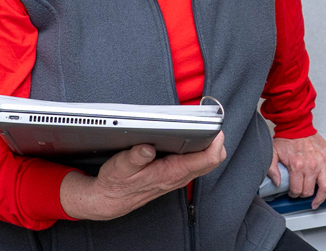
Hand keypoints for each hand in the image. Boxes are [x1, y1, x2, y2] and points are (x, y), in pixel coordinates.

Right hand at [61, 134, 225, 220]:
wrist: (109, 201)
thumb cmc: (115, 183)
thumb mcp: (119, 167)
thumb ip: (134, 157)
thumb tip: (147, 147)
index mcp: (171, 172)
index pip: (206, 159)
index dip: (215, 141)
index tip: (216, 127)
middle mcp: (179, 176)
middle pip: (213, 160)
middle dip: (216, 141)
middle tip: (212, 123)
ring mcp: (179, 177)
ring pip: (207, 162)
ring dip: (209, 145)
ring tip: (204, 127)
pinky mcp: (175, 176)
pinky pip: (197, 163)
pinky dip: (200, 150)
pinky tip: (192, 139)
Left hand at [268, 134, 325, 208]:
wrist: (297, 126)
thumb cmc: (286, 140)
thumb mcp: (273, 153)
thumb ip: (272, 169)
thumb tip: (277, 183)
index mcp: (297, 165)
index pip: (297, 189)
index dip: (293, 194)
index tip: (292, 193)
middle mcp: (311, 165)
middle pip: (309, 190)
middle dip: (303, 194)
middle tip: (301, 192)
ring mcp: (322, 162)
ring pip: (325, 187)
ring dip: (321, 197)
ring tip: (316, 202)